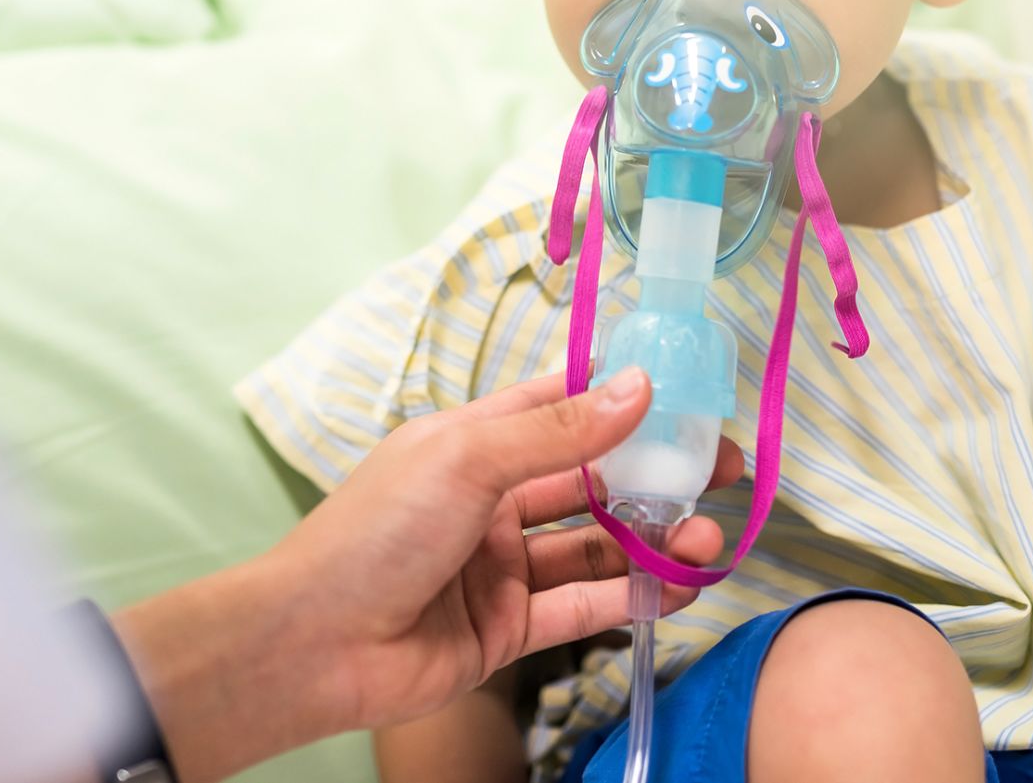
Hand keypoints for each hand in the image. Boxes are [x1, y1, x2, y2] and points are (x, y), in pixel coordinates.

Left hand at [113, 368, 741, 782]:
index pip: (561, 406)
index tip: (688, 396)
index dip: (622, 398)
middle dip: (658, 474)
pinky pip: (586, 607)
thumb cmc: (375, 532)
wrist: (311, 646)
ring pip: (598, 546)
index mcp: (475, 444)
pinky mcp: (511, 629)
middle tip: (722, 472)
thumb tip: (640, 385)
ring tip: (705, 538)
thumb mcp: (466, 459)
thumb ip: (559, 430)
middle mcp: (495, 500)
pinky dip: (634, 598)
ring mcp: (504, 567)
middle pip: (594, 480)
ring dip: (656, 540)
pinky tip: (679, 587)